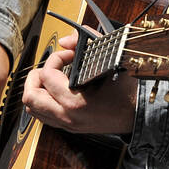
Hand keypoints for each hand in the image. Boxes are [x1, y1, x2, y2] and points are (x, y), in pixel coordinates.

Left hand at [22, 31, 138, 134]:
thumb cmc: (126, 91)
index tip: (70, 55)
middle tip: (51, 66)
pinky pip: (43, 116)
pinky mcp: (68, 127)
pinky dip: (43, 101)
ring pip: (32, 108)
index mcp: (75, 101)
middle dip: (36, 76)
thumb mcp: (110, 62)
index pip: (47, 75)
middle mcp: (67, 116)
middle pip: (30, 96)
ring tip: (50, 78)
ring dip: (37, 90)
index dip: (56, 58)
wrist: (137, 114)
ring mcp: (66, 124)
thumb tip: (66, 40)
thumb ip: (87, 44)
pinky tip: (54, 91)